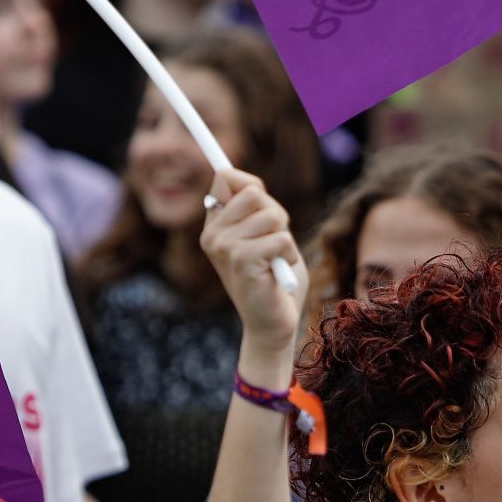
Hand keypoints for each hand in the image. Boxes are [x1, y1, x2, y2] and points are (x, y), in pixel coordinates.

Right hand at [199, 169, 305, 352]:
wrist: (272, 325)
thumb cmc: (275, 279)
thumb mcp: (267, 235)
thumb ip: (259, 210)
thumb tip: (252, 186)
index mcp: (215, 226)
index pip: (226, 177)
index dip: (252, 185)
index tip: (264, 209)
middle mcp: (213, 235)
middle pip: (252, 191)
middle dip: (276, 214)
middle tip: (274, 243)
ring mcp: (223, 246)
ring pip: (271, 215)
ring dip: (284, 237)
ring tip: (275, 261)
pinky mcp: (241, 260)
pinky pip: (280, 238)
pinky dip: (288, 254)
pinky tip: (278, 273)